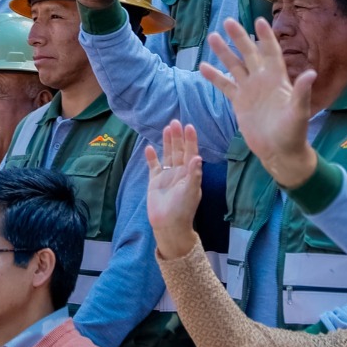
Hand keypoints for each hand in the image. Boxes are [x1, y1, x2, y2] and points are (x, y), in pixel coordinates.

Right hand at [145, 121, 203, 258]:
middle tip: (175, 121)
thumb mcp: (191, 191)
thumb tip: (198, 157)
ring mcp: (167, 176)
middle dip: (178, 137)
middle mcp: (179, 172)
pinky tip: (148, 147)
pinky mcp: (155, 181)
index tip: (189, 126)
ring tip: (166, 128)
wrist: (168, 225)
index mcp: (190, 174)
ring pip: (167, 155)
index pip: (191, 153)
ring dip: (167, 142)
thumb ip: (194, 174)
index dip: (191, 140)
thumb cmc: (183, 209)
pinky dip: (151, 157)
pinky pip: (153, 166)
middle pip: (179, 151)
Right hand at [201, 17, 318, 188]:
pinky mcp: (239, 102)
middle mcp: (262, 80)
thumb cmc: (294, 133)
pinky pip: (225, 85)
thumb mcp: (299, 112)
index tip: (258, 20)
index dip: (266, 37)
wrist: (280, 153)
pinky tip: (203, 67)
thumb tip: (311, 73)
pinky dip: (215, 76)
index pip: (271, 52)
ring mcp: (250, 90)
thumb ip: (302, 92)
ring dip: (224, 53)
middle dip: (239, 38)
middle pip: (249, 54)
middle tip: (227, 21)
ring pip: (235, 66)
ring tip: (212, 37)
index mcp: (278, 79)